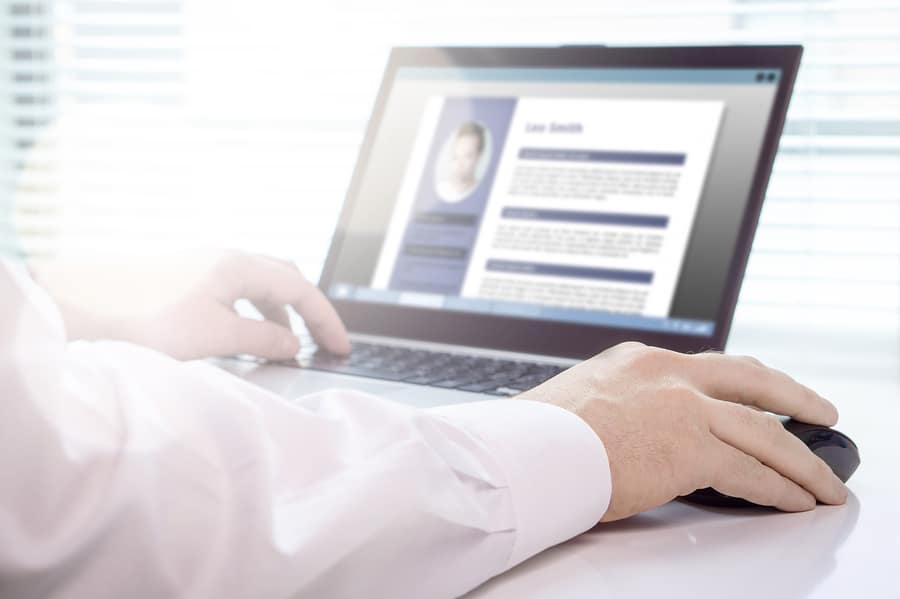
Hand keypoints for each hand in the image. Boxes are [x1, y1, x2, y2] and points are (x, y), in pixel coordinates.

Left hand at [32, 251, 349, 360]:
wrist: (80, 306)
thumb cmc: (147, 318)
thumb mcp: (215, 336)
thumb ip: (261, 340)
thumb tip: (292, 343)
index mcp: (239, 265)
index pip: (301, 289)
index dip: (326, 320)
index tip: (342, 348)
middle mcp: (224, 258)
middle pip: (284, 277)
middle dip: (307, 309)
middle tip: (320, 340)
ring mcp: (202, 266)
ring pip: (256, 285)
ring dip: (277, 314)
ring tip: (282, 345)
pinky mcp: (183, 279)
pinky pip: (233, 292)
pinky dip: (250, 313)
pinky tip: (240, 335)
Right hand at [517, 342, 847, 520]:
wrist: (528, 450)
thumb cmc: (539, 435)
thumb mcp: (584, 400)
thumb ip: (619, 406)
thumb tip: (633, 431)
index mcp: (639, 360)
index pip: (706, 367)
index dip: (742, 383)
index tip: (759, 393)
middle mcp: (667, 373)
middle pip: (751, 381)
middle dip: (792, 397)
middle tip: (818, 410)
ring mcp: (683, 407)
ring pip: (764, 431)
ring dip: (801, 460)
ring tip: (822, 478)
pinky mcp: (690, 447)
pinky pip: (752, 472)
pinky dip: (781, 489)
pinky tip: (795, 499)